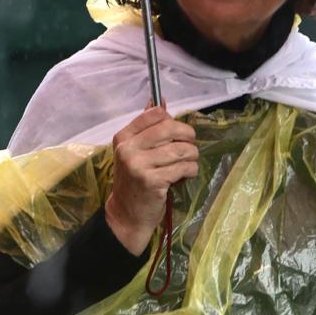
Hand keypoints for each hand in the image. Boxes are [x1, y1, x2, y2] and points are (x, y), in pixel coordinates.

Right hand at [103, 106, 199, 255]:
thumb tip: (161, 99)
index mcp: (124, 137)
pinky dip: (190, 171)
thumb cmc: (134, 181)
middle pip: (170, 128)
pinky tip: (183, 176)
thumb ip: (147, 127)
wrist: (126, 214)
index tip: (177, 134)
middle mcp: (129, 149)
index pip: (154, 114)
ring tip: (186, 164)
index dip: (172, 121)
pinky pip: (184, 167)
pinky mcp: (153, 181)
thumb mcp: (135, 152)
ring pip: (182, 149)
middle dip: (188, 136)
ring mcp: (140, 166)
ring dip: (191, 157)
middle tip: (188, 148)